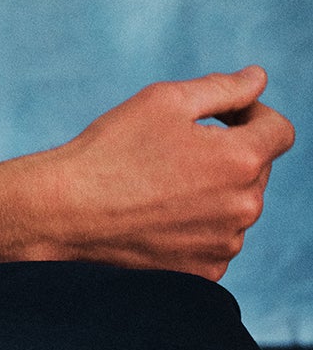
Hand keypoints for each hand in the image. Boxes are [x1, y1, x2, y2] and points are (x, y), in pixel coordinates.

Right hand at [43, 65, 294, 279]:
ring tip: (160, 181)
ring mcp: (226, 244)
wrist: (69, 210)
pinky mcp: (206, 271)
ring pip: (236, 204)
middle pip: (257, 166)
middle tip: (175, 145)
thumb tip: (258, 78)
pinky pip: (217, 237)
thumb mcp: (164, 100)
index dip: (253, 112)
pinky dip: (198, 222)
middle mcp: (244, 208)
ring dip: (214, 188)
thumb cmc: (114, 148)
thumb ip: (222, 88)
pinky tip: (158, 212)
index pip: (280, 129)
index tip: (221, 114)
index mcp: (239, 160)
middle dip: (228, 150)